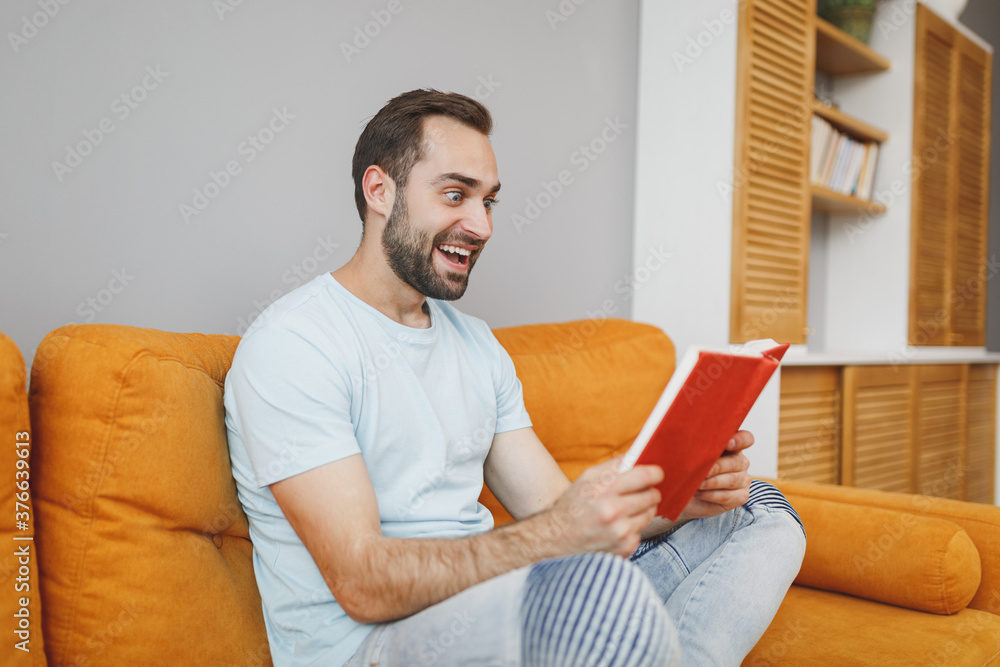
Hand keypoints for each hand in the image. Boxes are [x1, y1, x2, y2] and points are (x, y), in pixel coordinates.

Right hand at [544, 457, 663, 557]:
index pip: (644, 476)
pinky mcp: (624, 547)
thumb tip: (640, 456)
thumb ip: (614, 467)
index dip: (656, 473)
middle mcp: (613, 511)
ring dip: (643, 510)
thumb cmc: (572, 506)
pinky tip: (617, 527)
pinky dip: (633, 527)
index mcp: (603, 489)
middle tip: (644, 491)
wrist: (555, 539)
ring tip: (625, 510)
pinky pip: (641, 531)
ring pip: (649, 513)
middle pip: (651, 495)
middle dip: (650, 492)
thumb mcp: (587, 478)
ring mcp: (620, 532)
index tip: (658, 474)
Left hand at [678, 430, 752, 521]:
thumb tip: (692, 442)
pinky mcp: (741, 496)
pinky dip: (711, 495)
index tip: (727, 443)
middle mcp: (740, 461)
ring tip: (696, 484)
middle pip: (736, 462)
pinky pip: (729, 496)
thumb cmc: (688, 469)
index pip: (746, 439)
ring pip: (732, 480)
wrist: (684, 493)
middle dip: (717, 467)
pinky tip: (698, 493)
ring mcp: (743, 479)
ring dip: (711, 482)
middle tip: (702, 471)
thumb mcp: (691, 454)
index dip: (739, 440)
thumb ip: (697, 446)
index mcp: (731, 445)